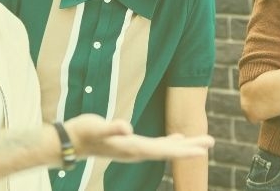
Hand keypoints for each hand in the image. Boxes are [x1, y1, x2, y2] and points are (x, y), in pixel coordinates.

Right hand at [63, 114, 213, 161]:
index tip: (201, 150)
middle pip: (168, 150)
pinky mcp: (130, 144)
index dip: (183, 150)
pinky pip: (155, 144)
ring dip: (183, 145)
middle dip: (190, 147)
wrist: (68, 143)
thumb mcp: (96, 128)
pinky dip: (169, 140)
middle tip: (211, 142)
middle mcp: (136, 151)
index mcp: (133, 148)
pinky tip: (177, 136)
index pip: (163, 150)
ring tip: (202, 143)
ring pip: (164, 148)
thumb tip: (125, 128)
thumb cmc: (82, 133)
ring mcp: (134, 149)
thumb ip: (110, 129)